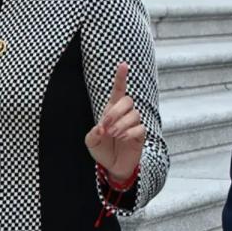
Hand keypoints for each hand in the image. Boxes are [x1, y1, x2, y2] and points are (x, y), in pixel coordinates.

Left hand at [84, 62, 144, 181]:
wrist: (112, 165)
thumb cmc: (102, 149)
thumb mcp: (91, 141)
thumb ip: (93, 133)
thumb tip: (102, 128)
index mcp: (112, 109)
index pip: (119, 90)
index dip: (121, 77)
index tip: (123, 65)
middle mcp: (125, 114)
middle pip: (128, 101)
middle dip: (116, 112)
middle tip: (106, 126)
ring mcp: (134, 123)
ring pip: (134, 115)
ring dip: (121, 124)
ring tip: (113, 135)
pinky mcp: (140, 135)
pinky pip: (139, 128)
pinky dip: (129, 133)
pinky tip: (122, 138)